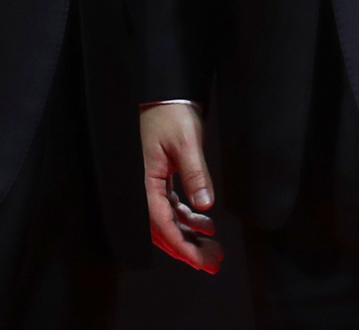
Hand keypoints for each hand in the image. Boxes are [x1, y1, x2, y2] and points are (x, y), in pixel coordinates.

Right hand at [139, 103, 221, 272]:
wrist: (164, 95)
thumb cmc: (171, 114)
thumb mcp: (186, 142)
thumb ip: (195, 174)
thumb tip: (205, 205)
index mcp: (145, 182)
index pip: (161, 223)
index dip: (180, 245)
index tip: (200, 261)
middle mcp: (144, 188)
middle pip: (163, 230)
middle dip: (188, 249)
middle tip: (213, 263)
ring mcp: (151, 185)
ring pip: (168, 222)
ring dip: (190, 237)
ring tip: (214, 249)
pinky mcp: (159, 180)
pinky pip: (171, 208)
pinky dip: (187, 219)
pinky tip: (206, 225)